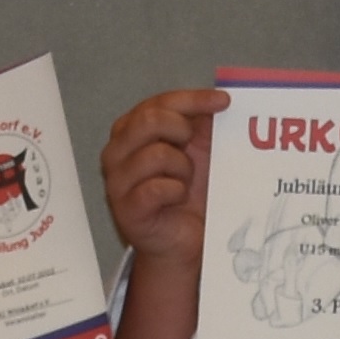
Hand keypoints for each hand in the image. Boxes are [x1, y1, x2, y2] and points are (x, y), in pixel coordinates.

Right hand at [98, 86, 224, 263]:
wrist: (183, 240)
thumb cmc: (187, 193)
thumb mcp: (197, 150)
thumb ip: (200, 123)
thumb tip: (218, 98)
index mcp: (130, 130)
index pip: (159, 102)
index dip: (192, 99)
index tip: (223, 101)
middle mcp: (116, 151)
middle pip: (150, 120)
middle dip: (182, 131)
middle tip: (193, 149)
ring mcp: (117, 181)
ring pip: (156, 154)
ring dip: (182, 168)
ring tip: (184, 182)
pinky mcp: (126, 209)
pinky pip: (156, 188)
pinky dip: (176, 192)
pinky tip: (177, 199)